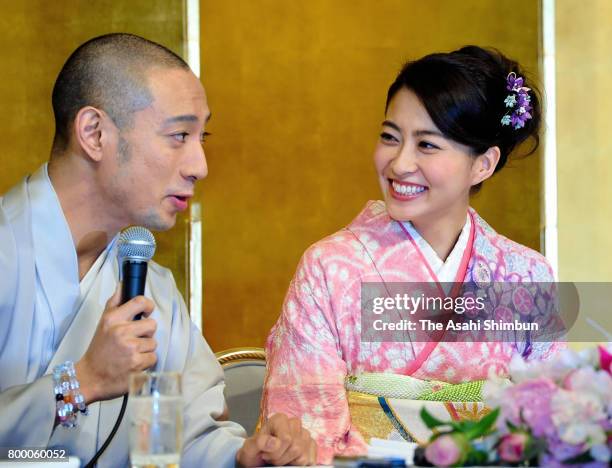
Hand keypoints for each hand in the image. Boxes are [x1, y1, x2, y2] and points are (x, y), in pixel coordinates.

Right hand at [75, 284, 156, 402]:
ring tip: (131, 354)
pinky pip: (153, 358)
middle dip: (146, 333)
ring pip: (153, 343)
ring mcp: (130, 349)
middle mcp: (121, 332)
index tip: (147, 312)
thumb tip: (123, 284)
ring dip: (145, 350)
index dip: (148, 306)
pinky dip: (146, 363)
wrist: (89, 377)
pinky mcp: (137, 365)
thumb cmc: (99, 350)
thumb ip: (115, 302)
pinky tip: (133, 364)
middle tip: (134, 340)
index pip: (140, 302)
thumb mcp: (103, 322)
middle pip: (152, 324)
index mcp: (113, 319)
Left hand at [236, 413, 316, 465]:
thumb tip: (274, 443)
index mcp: (280, 419)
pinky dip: (299, 465)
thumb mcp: (249, 449)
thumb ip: (259, 443)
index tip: (265, 454)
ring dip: (289, 462)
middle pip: (296, 448)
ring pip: (303, 456)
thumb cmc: (255, 452)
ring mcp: (305, 435)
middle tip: (271, 458)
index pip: (286, 439)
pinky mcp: (311, 446)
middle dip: (281, 459)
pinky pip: (310, 460)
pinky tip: (289, 460)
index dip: (275, 452)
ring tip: (279, 458)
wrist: (258, 459)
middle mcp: (295, 423)